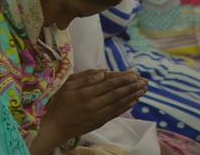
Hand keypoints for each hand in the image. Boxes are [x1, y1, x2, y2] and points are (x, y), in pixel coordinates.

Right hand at [30, 69, 146, 154]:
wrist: (55, 127)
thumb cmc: (59, 103)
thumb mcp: (67, 85)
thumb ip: (85, 78)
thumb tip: (103, 72)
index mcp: (85, 93)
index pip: (108, 84)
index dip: (122, 79)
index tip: (134, 74)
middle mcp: (94, 105)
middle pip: (117, 94)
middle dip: (132, 87)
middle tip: (145, 81)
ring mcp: (98, 115)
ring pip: (119, 104)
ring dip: (132, 96)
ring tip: (143, 90)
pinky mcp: (99, 122)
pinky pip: (115, 113)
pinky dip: (125, 107)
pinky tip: (134, 102)